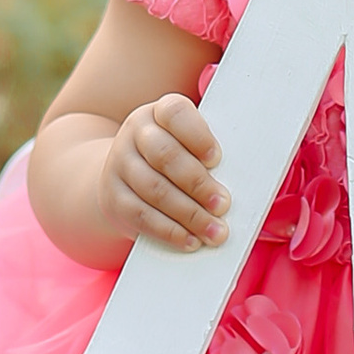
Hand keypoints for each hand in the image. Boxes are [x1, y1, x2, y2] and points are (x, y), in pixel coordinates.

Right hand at [98, 92, 229, 252]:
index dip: (197, 136)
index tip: (217, 159)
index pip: (175, 113)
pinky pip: (141, 215)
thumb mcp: (185, 145)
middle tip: (223, 205)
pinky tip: (190, 240)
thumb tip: (240, 181)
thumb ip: (205, 155)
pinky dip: (169, 231)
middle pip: (165, 155)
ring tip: (215, 231)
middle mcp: (135, 133)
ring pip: (154, 189)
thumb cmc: (172, 160)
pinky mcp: (114, 197)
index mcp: (158, 113)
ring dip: (189, 214)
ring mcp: (120, 164)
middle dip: (198, 183)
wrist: (121, 177)